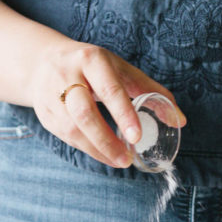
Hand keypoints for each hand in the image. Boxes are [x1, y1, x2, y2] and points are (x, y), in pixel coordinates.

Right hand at [28, 43, 186, 167]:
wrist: (41, 62)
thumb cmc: (91, 67)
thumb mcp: (120, 69)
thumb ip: (151, 92)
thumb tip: (180, 121)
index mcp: (91, 60)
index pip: (108, 88)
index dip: (123, 113)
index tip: (136, 136)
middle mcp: (67, 76)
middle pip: (85, 113)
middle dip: (107, 140)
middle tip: (127, 158)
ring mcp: (51, 97)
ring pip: (73, 130)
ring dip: (98, 150)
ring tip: (120, 160)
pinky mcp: (45, 115)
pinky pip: (67, 137)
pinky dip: (88, 150)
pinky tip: (104, 155)